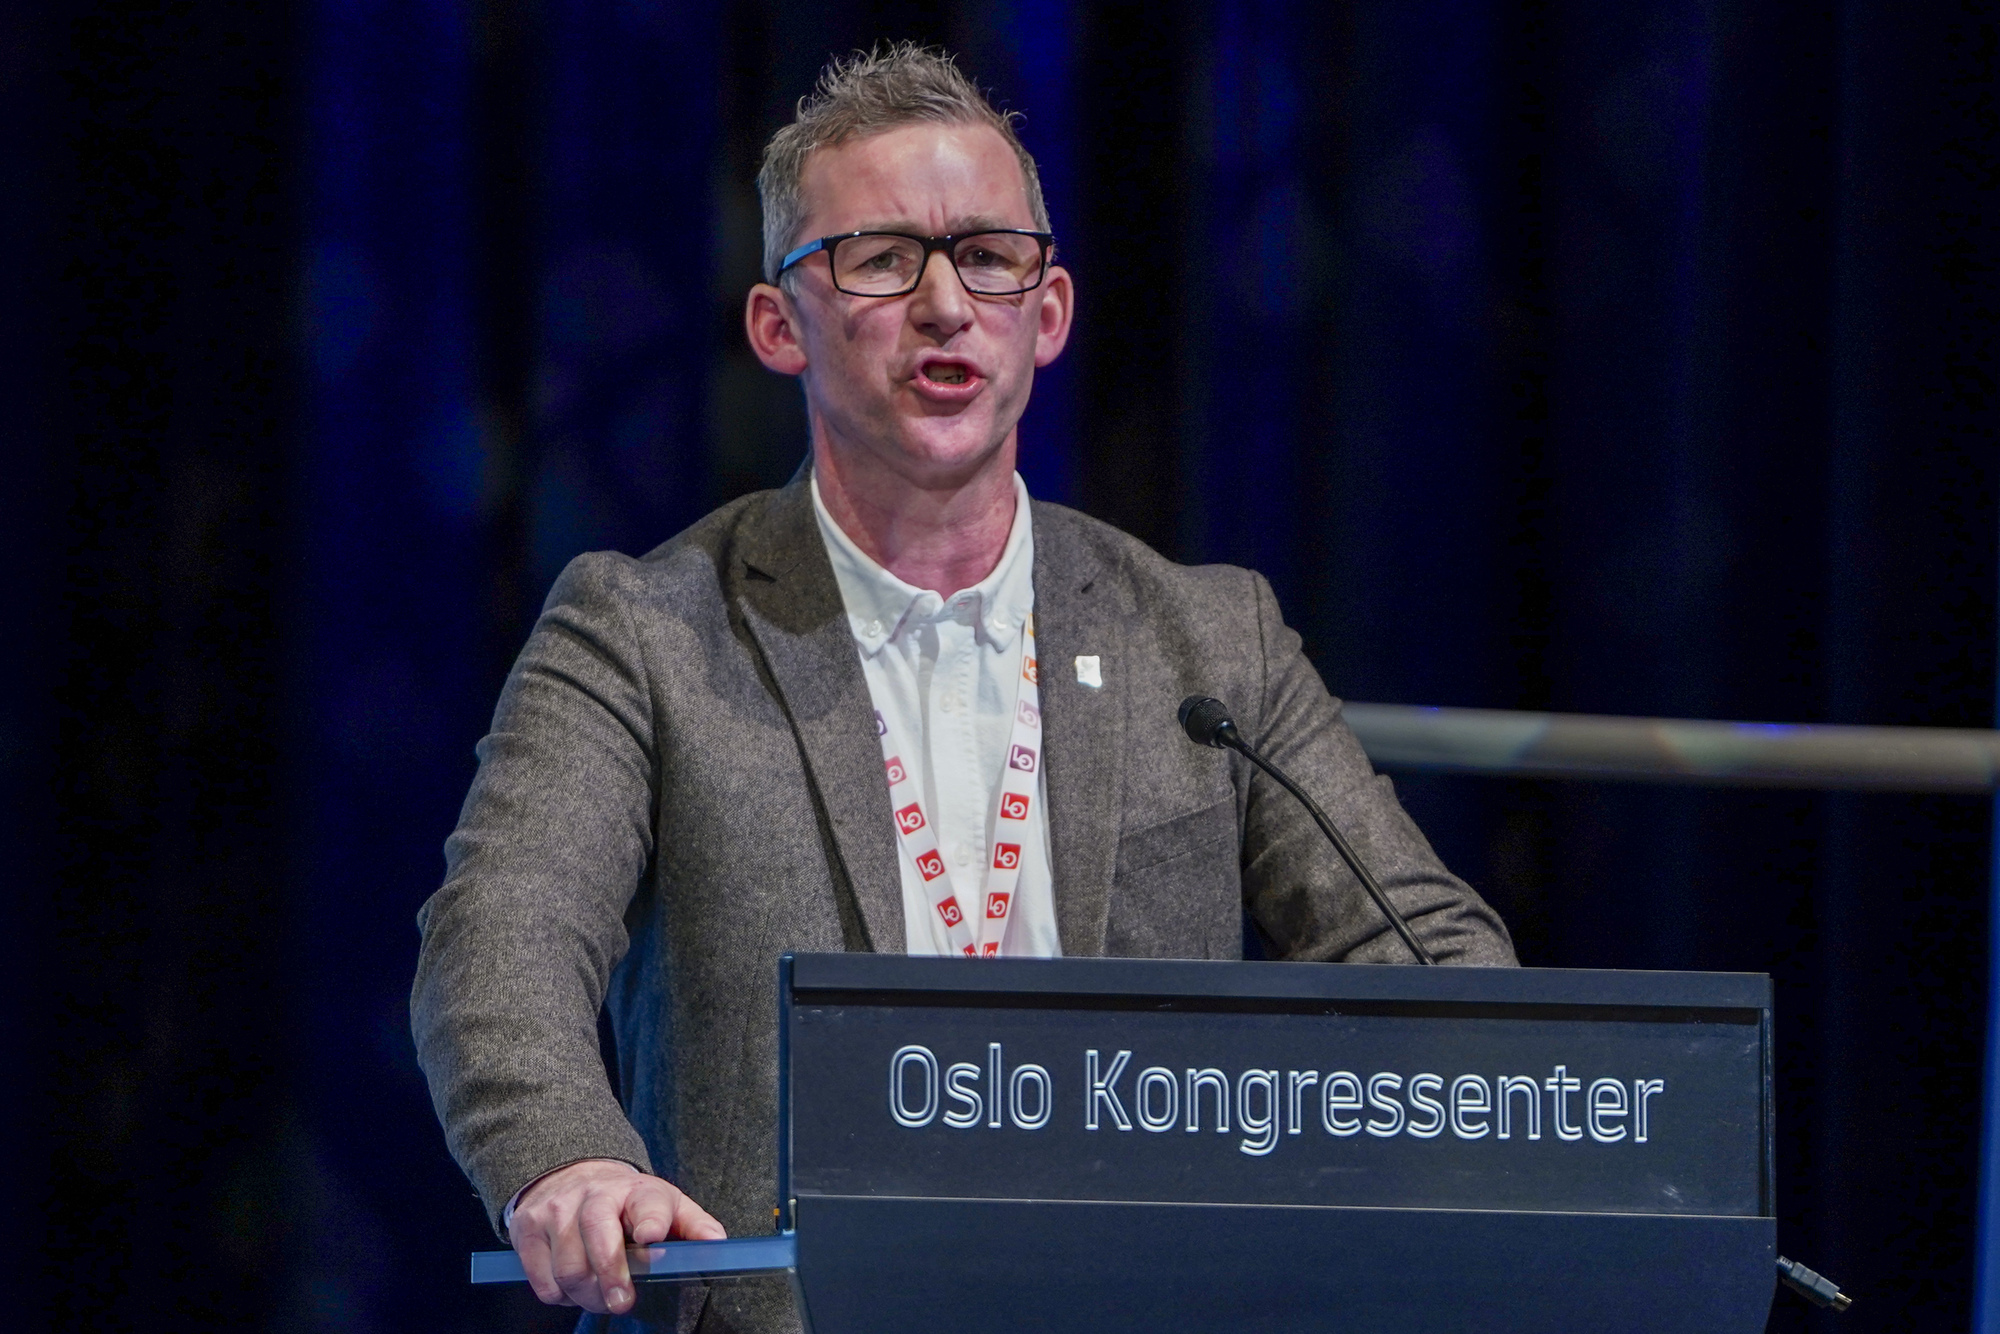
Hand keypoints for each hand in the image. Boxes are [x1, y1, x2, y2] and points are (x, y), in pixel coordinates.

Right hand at [510, 1158, 726, 1313]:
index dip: (651, 1220)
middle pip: (598, 1237)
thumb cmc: (628, 1203)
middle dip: (610, 1277)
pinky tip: (572, 1286)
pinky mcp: (527, 1227)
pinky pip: (541, 1279)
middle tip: (621, 1303)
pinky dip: (558, 1294)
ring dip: (586, 1294)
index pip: (647, 1202)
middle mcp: (594, 1194)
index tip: (652, 1238)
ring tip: (600, 1295)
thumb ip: (694, 1226)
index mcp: (637, 1190)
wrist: (571, 1175)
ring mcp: (557, 1209)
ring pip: (568, 1267)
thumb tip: (718, 1245)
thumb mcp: (666, 1206)